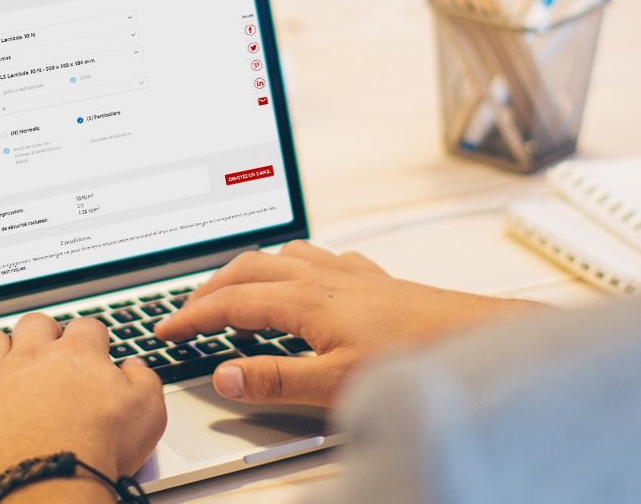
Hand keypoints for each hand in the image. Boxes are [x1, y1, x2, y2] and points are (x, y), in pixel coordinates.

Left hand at [0, 314, 166, 501]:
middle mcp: (33, 357)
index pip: (86, 327)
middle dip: (42, 334)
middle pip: (34, 324)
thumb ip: (144, 380)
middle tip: (47, 357)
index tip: (91, 353)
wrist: (52, 483)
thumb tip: (133, 367)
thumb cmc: (97, 452)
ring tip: (3, 367)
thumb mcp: (148, 414)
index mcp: (78, 355)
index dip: (91, 339)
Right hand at [154, 240, 538, 407]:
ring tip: (238, 292)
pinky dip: (298, 268)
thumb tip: (224, 374)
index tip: (165, 329)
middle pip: (251, 268)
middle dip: (213, 287)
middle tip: (188, 311)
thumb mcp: (335, 383)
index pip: (232, 303)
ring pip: (286, 257)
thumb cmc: (415, 356)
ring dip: (253, 271)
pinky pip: (324, 260)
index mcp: (306, 300)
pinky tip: (310, 284)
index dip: (192, 317)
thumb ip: (275, 379)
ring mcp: (352, 275)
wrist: (475, 338)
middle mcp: (325, 277)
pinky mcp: (377, 281)